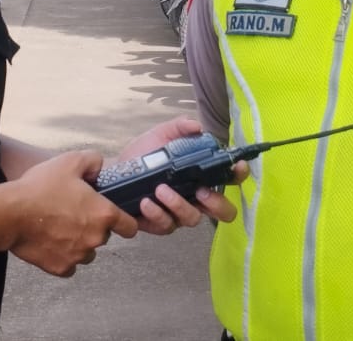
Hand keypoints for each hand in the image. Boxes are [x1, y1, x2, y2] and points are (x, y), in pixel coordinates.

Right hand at [7, 150, 137, 277]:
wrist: (10, 214)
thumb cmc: (40, 188)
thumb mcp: (70, 161)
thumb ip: (93, 161)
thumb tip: (100, 168)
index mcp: (103, 214)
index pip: (130, 227)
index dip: (125, 221)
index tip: (116, 219)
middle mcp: (96, 239)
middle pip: (104, 237)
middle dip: (93, 227)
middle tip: (74, 213)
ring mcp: (78, 256)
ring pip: (87, 252)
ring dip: (79, 243)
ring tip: (60, 227)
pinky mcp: (60, 268)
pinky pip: (69, 265)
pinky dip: (63, 256)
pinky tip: (51, 241)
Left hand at [117, 117, 245, 234]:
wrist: (114, 172)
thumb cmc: (143, 154)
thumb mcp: (161, 135)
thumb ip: (180, 127)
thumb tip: (197, 127)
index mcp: (202, 176)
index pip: (230, 179)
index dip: (239, 174)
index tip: (237, 166)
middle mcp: (196, 198)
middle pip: (224, 211)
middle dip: (218, 203)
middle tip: (201, 191)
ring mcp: (179, 214)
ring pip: (193, 218)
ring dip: (179, 204)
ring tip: (160, 189)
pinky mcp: (159, 225)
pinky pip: (166, 225)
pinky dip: (157, 213)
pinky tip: (146, 201)